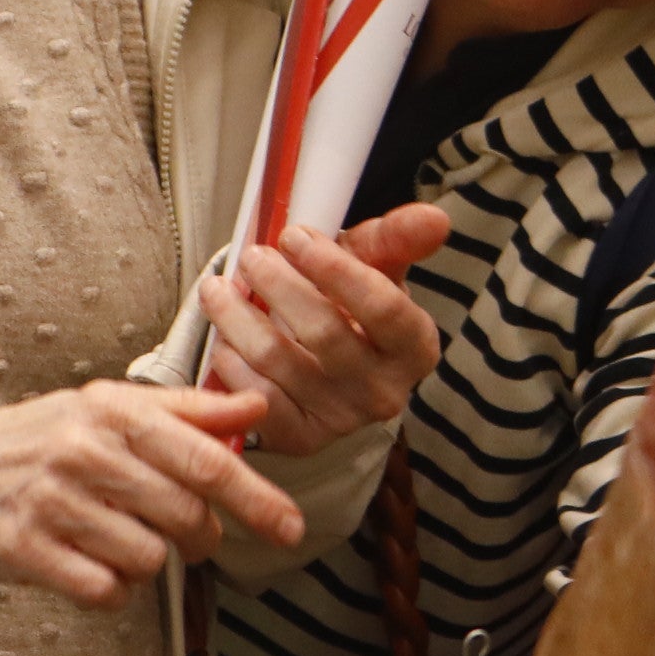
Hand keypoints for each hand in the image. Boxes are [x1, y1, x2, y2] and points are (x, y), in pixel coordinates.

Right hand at [0, 380, 303, 606]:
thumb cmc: (38, 441)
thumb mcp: (109, 408)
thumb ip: (188, 412)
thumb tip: (257, 409)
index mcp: (113, 412)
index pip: (205, 461)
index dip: (257, 499)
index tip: (291, 528)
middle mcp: (85, 452)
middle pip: (185, 517)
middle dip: (202, 539)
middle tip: (190, 537)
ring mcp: (53, 503)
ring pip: (148, 559)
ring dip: (149, 563)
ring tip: (121, 541)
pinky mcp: (27, 550)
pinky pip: (104, 590)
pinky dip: (110, 589)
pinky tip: (91, 564)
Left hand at [190, 201, 448, 453]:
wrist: (324, 358)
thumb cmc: (349, 301)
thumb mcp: (375, 264)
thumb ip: (399, 238)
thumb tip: (435, 219)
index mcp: (415, 347)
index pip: (382, 308)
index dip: (334, 269)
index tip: (293, 235)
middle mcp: (385, 392)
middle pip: (325, 333)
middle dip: (279, 286)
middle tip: (252, 257)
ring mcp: (341, 419)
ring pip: (279, 361)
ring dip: (238, 317)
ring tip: (219, 287)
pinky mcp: (299, 437)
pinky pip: (254, 396)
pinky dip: (231, 362)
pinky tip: (224, 336)